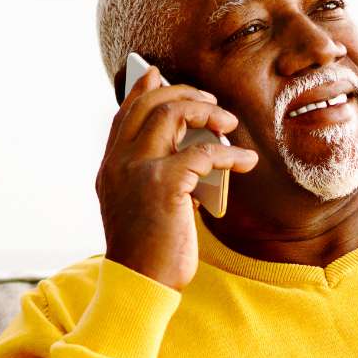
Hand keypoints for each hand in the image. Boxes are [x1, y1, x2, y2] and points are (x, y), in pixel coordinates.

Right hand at [95, 66, 259, 290]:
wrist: (140, 283)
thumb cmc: (150, 252)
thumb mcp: (145, 208)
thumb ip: (157, 177)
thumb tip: (192, 154)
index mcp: (111, 168)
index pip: (124, 115)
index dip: (142, 90)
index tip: (158, 74)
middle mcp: (119, 162)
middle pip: (150, 104)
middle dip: (184, 94)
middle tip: (211, 103)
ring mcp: (138, 170)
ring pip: (172, 114)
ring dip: (206, 112)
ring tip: (228, 124)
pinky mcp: (163, 183)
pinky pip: (204, 153)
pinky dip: (230, 153)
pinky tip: (245, 160)